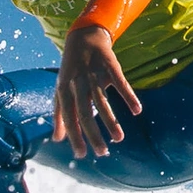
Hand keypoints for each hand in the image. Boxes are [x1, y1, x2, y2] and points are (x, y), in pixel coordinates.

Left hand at [53, 25, 141, 157]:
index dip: (74, 136)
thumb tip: (56, 139)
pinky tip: (136, 110)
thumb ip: (59, 115)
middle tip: (102, 153)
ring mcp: (94, 74)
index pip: (68, 118)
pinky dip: (128, 96)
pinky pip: (120, 82)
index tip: (81, 155)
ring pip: (102, 100)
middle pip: (84, 112)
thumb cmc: (71, 70)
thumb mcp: (62, 90)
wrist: (83, 37)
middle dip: (92, 134)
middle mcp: (77, 83)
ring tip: (119, 139)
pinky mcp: (110, 65)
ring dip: (110, 120)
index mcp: (64, 91)